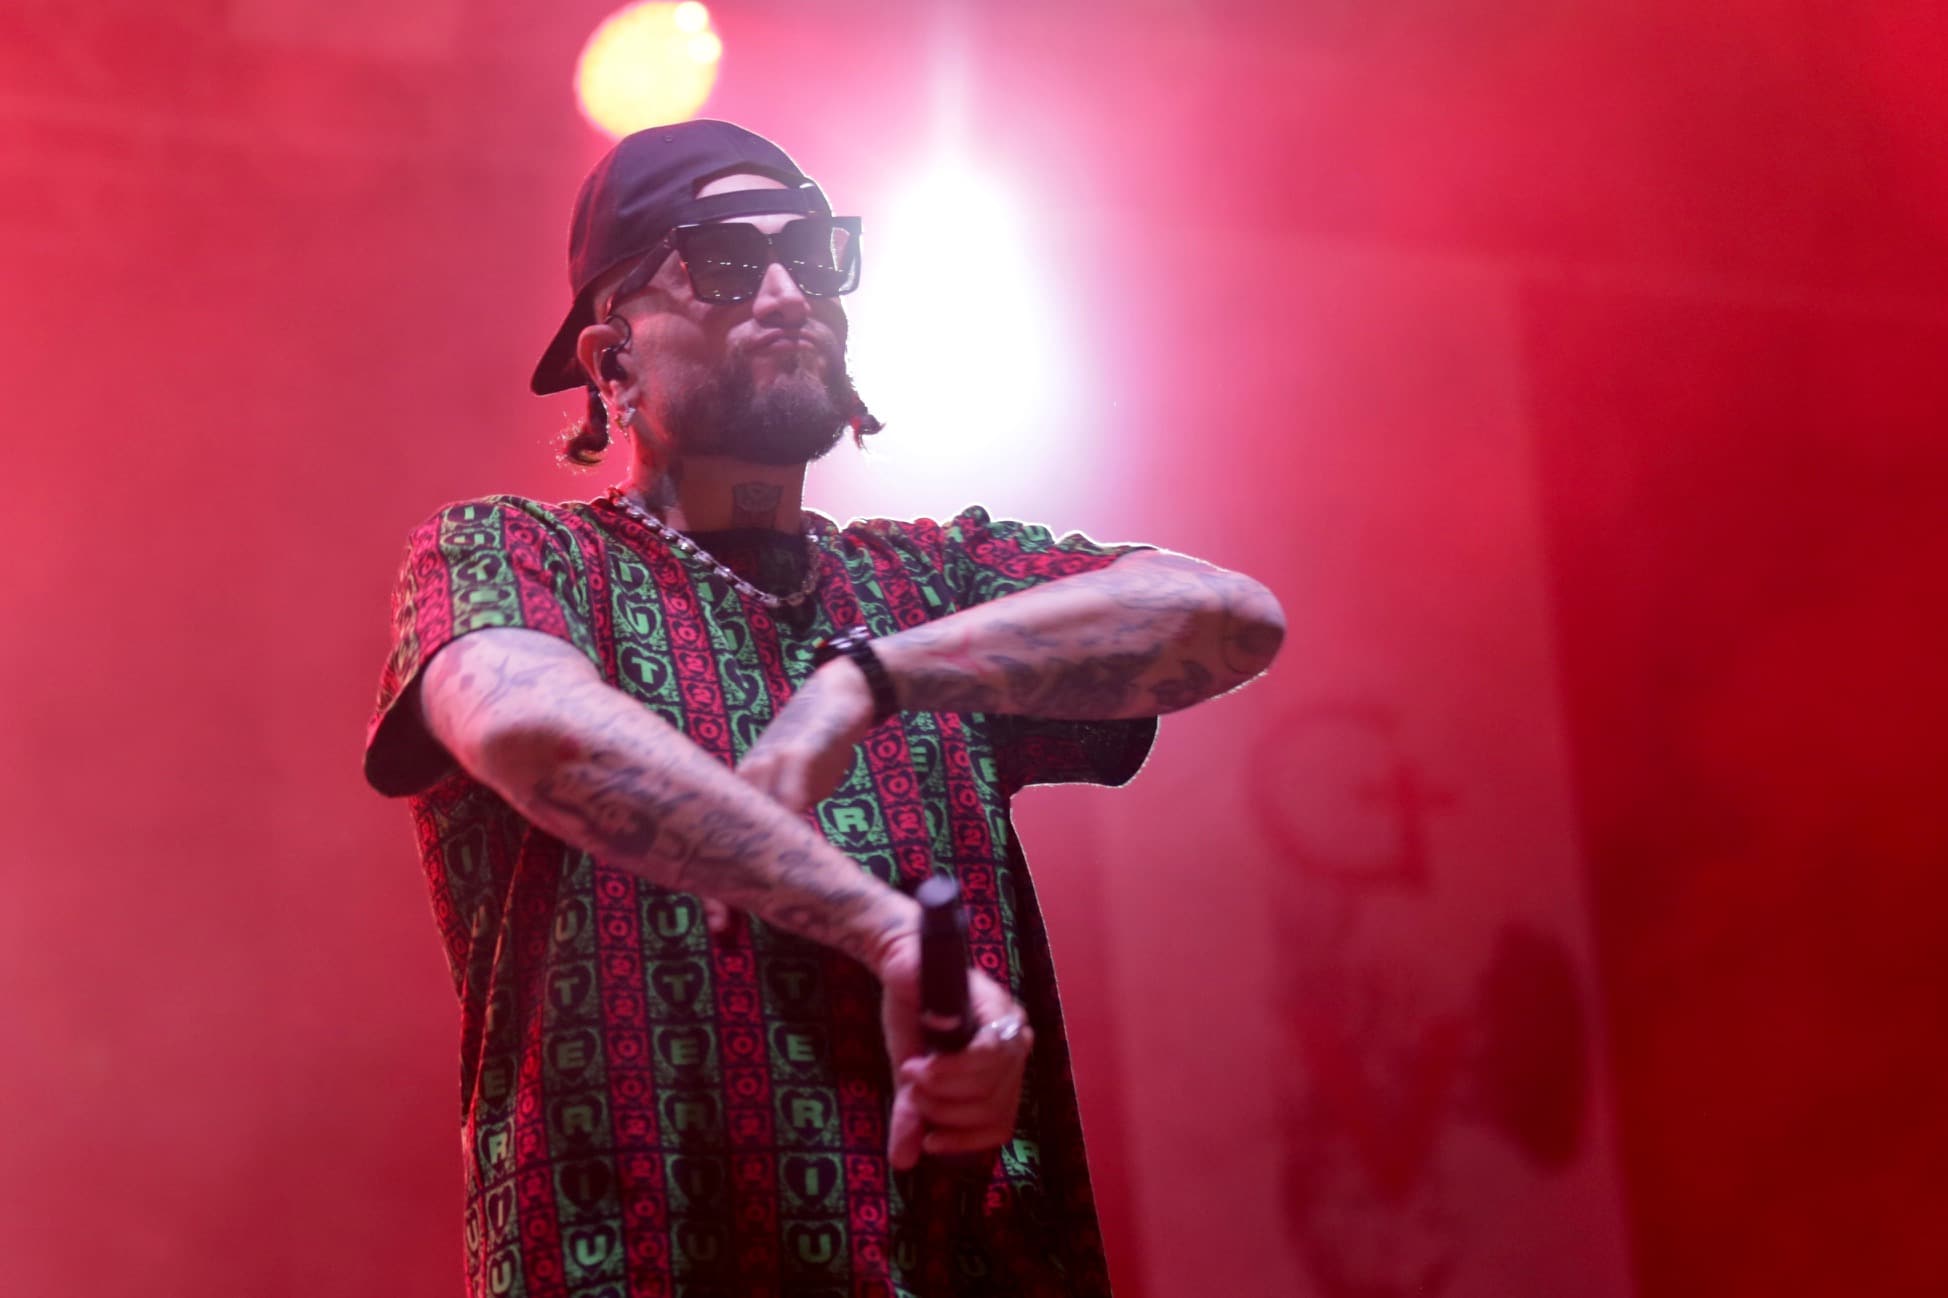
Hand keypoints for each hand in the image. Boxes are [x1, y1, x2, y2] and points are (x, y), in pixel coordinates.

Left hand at [698, 661, 879, 936]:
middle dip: (724, 887)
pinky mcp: (801, 758)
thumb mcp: (788, 779)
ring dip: (758, 868)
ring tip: (760, 907)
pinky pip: (793, 805)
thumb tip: (774, 855)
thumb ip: (777, 811)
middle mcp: (748, 778)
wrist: (839, 693)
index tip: (715, 922)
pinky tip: (802, 863)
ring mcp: (772, 768)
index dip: (712, 883)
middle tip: (723, 928)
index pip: (715, 842)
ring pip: (758, 828)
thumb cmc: (813, 743)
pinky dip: (794, 834)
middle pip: (728, 841)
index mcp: (741, 787)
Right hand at [873, 930, 1034, 1170]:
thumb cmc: (912, 1019)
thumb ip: (914, 1115)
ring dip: (942, 1092)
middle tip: (914, 1095)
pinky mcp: (996, 1004)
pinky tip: (920, 1067)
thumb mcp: (912, 1077)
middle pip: (993, 1107)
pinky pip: (985, 1055)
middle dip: (945, 1112)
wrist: (900, 962)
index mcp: (1003, 1067)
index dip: (966, 1141)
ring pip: (989, 1085)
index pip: (1001, 1124)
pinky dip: (947, 1071)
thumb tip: (904, 1163)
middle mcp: (1015, 1044)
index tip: (931, 1141)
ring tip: (912, 1074)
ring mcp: (1011, 1023)